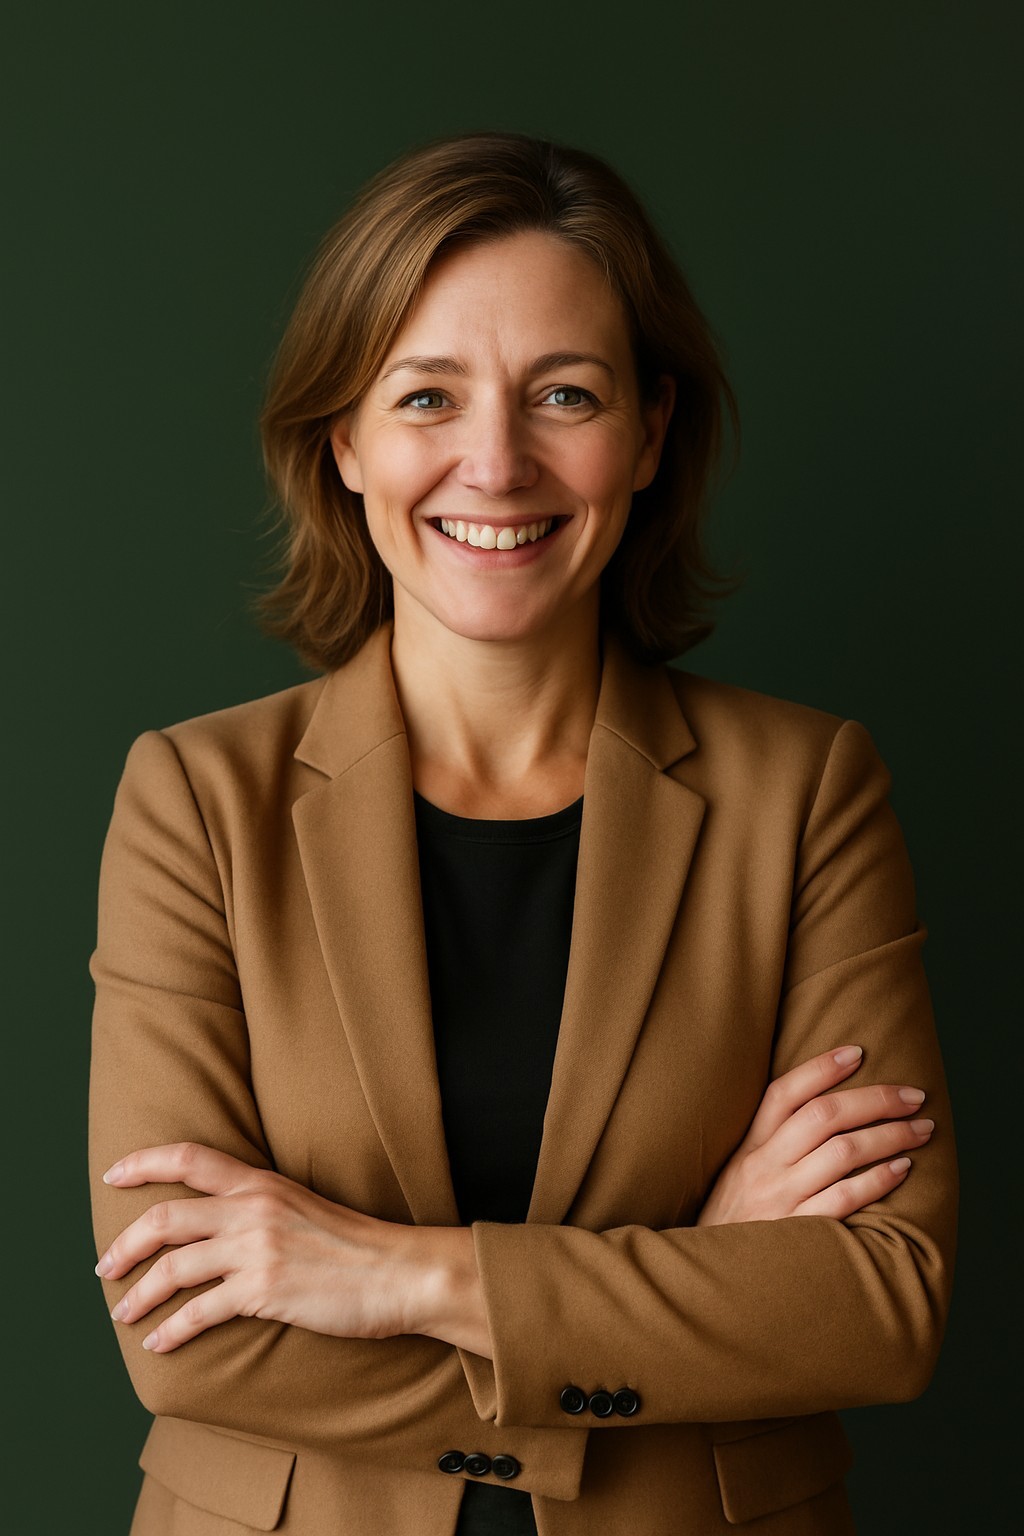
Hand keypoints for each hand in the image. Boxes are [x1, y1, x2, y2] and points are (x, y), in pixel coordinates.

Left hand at [94, 1142, 442, 1353]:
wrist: (399, 1272)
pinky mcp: (265, 1291)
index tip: (113, 1175)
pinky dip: (170, 1330)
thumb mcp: (301, 1205)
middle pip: (165, 1218)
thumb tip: (218, 1223)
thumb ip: (259, 1206)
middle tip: (105, 1266)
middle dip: (124, 1244)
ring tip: (123, 1312)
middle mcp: (253, 1209)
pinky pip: (200, 1312)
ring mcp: (257, 1250)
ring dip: (139, 1294)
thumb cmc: (356, 1244)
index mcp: (261, 1182)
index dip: (143, 1162)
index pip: (189, 1157)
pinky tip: (159, 1342)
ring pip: (173, 1269)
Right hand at [696, 1046, 933, 1226]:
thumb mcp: (737, 1179)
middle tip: (914, 1096)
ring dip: (890, 1135)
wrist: (709, 1282)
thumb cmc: (733, 1228)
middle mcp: (762, 1167)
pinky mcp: (797, 1233)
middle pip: (823, 1115)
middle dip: (875, 1099)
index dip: (821, 1068)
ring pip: (842, 1151)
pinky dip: (879, 1179)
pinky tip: (903, 1169)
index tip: (858, 1051)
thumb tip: (823, 1115)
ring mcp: (780, 1199)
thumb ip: (770, 1149)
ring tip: (921, 1129)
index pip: (783, 1093)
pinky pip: (845, 1197)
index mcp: (747, 1148)